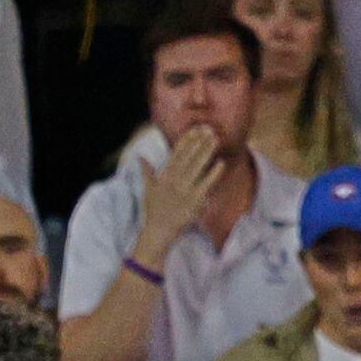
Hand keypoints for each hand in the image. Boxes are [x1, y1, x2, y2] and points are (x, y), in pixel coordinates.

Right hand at [135, 124, 222, 263]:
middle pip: (188, 157)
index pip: (176, 153)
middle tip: (209, 128)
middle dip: (198, 142)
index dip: (187, 140)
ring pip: (197, 167)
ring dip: (206, 152)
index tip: (196, 129)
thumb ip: (147, 171)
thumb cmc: (154, 210)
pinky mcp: (193, 201)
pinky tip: (221, 163)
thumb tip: (140, 156)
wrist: (158, 232)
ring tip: (215, 139)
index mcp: (164, 176)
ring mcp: (184, 190)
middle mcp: (173, 180)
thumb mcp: (148, 189)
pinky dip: (213, 173)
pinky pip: (206, 184)